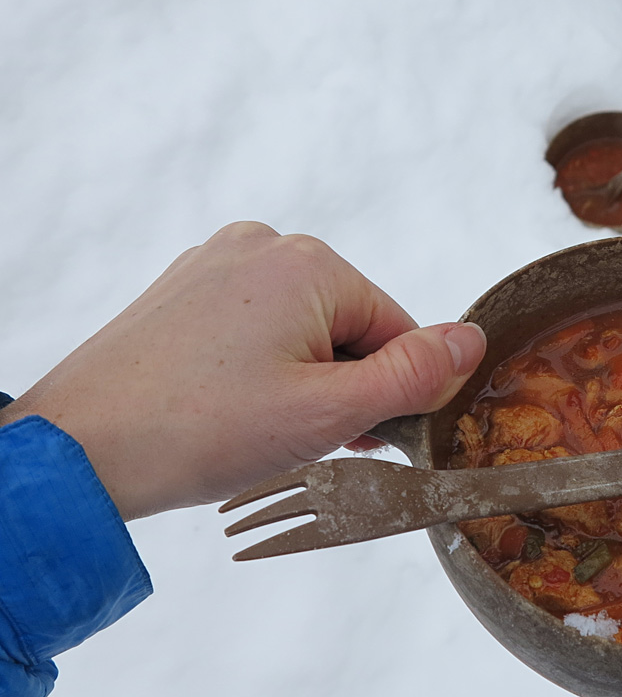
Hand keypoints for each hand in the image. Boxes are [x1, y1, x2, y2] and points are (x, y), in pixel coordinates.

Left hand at [0, 222, 486, 520]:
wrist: (75, 451)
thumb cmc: (196, 431)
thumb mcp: (327, 412)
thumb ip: (411, 375)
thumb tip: (471, 340)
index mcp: (308, 263)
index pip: (394, 330)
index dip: (384, 394)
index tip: (350, 438)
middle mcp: (262, 246)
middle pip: (347, 326)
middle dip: (337, 387)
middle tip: (294, 440)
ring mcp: (216, 264)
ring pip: (300, 331)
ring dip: (297, 383)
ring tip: (251, 430)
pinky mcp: (183, 291)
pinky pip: (253, 329)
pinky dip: (254, 372)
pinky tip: (225, 411)